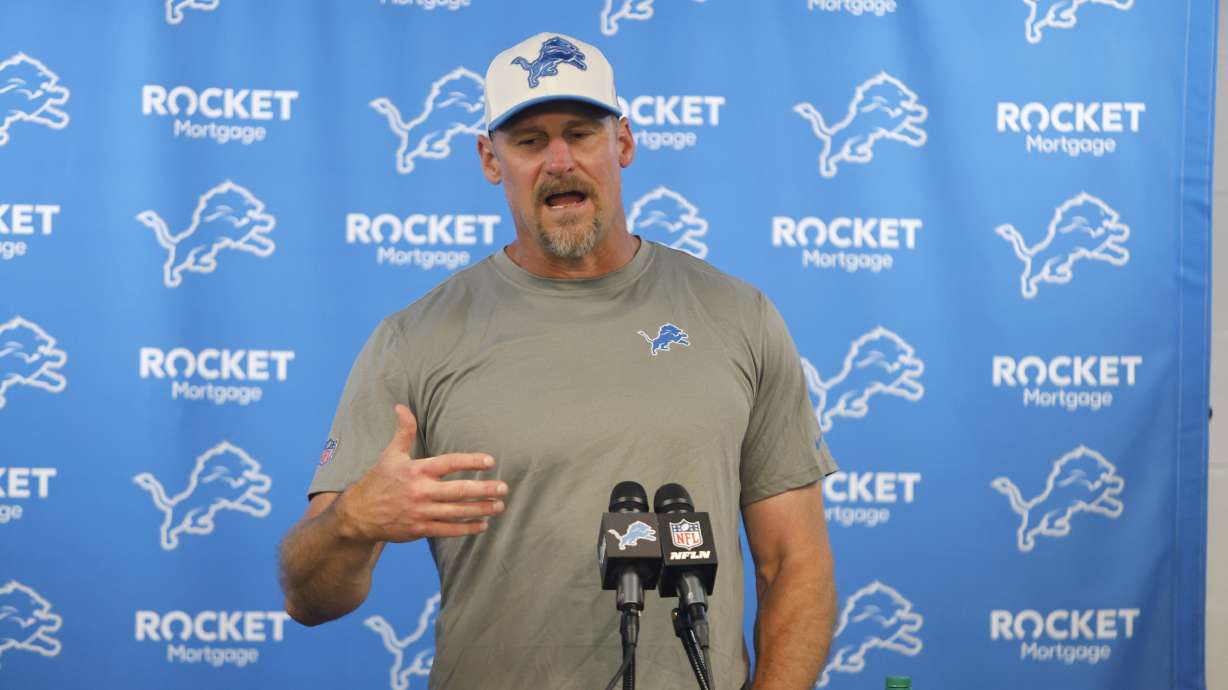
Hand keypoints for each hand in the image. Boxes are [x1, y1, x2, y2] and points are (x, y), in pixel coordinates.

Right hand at [336, 404, 506, 541]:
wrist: (359, 515)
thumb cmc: (379, 481)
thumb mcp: (390, 454)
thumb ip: (404, 431)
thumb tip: (401, 406)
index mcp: (417, 470)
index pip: (449, 463)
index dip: (471, 461)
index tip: (490, 462)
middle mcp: (421, 491)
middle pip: (459, 490)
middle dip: (484, 489)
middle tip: (504, 488)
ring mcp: (421, 512)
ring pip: (457, 512)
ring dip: (481, 509)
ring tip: (499, 506)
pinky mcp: (420, 529)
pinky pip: (448, 530)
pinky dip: (466, 528)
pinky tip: (482, 524)